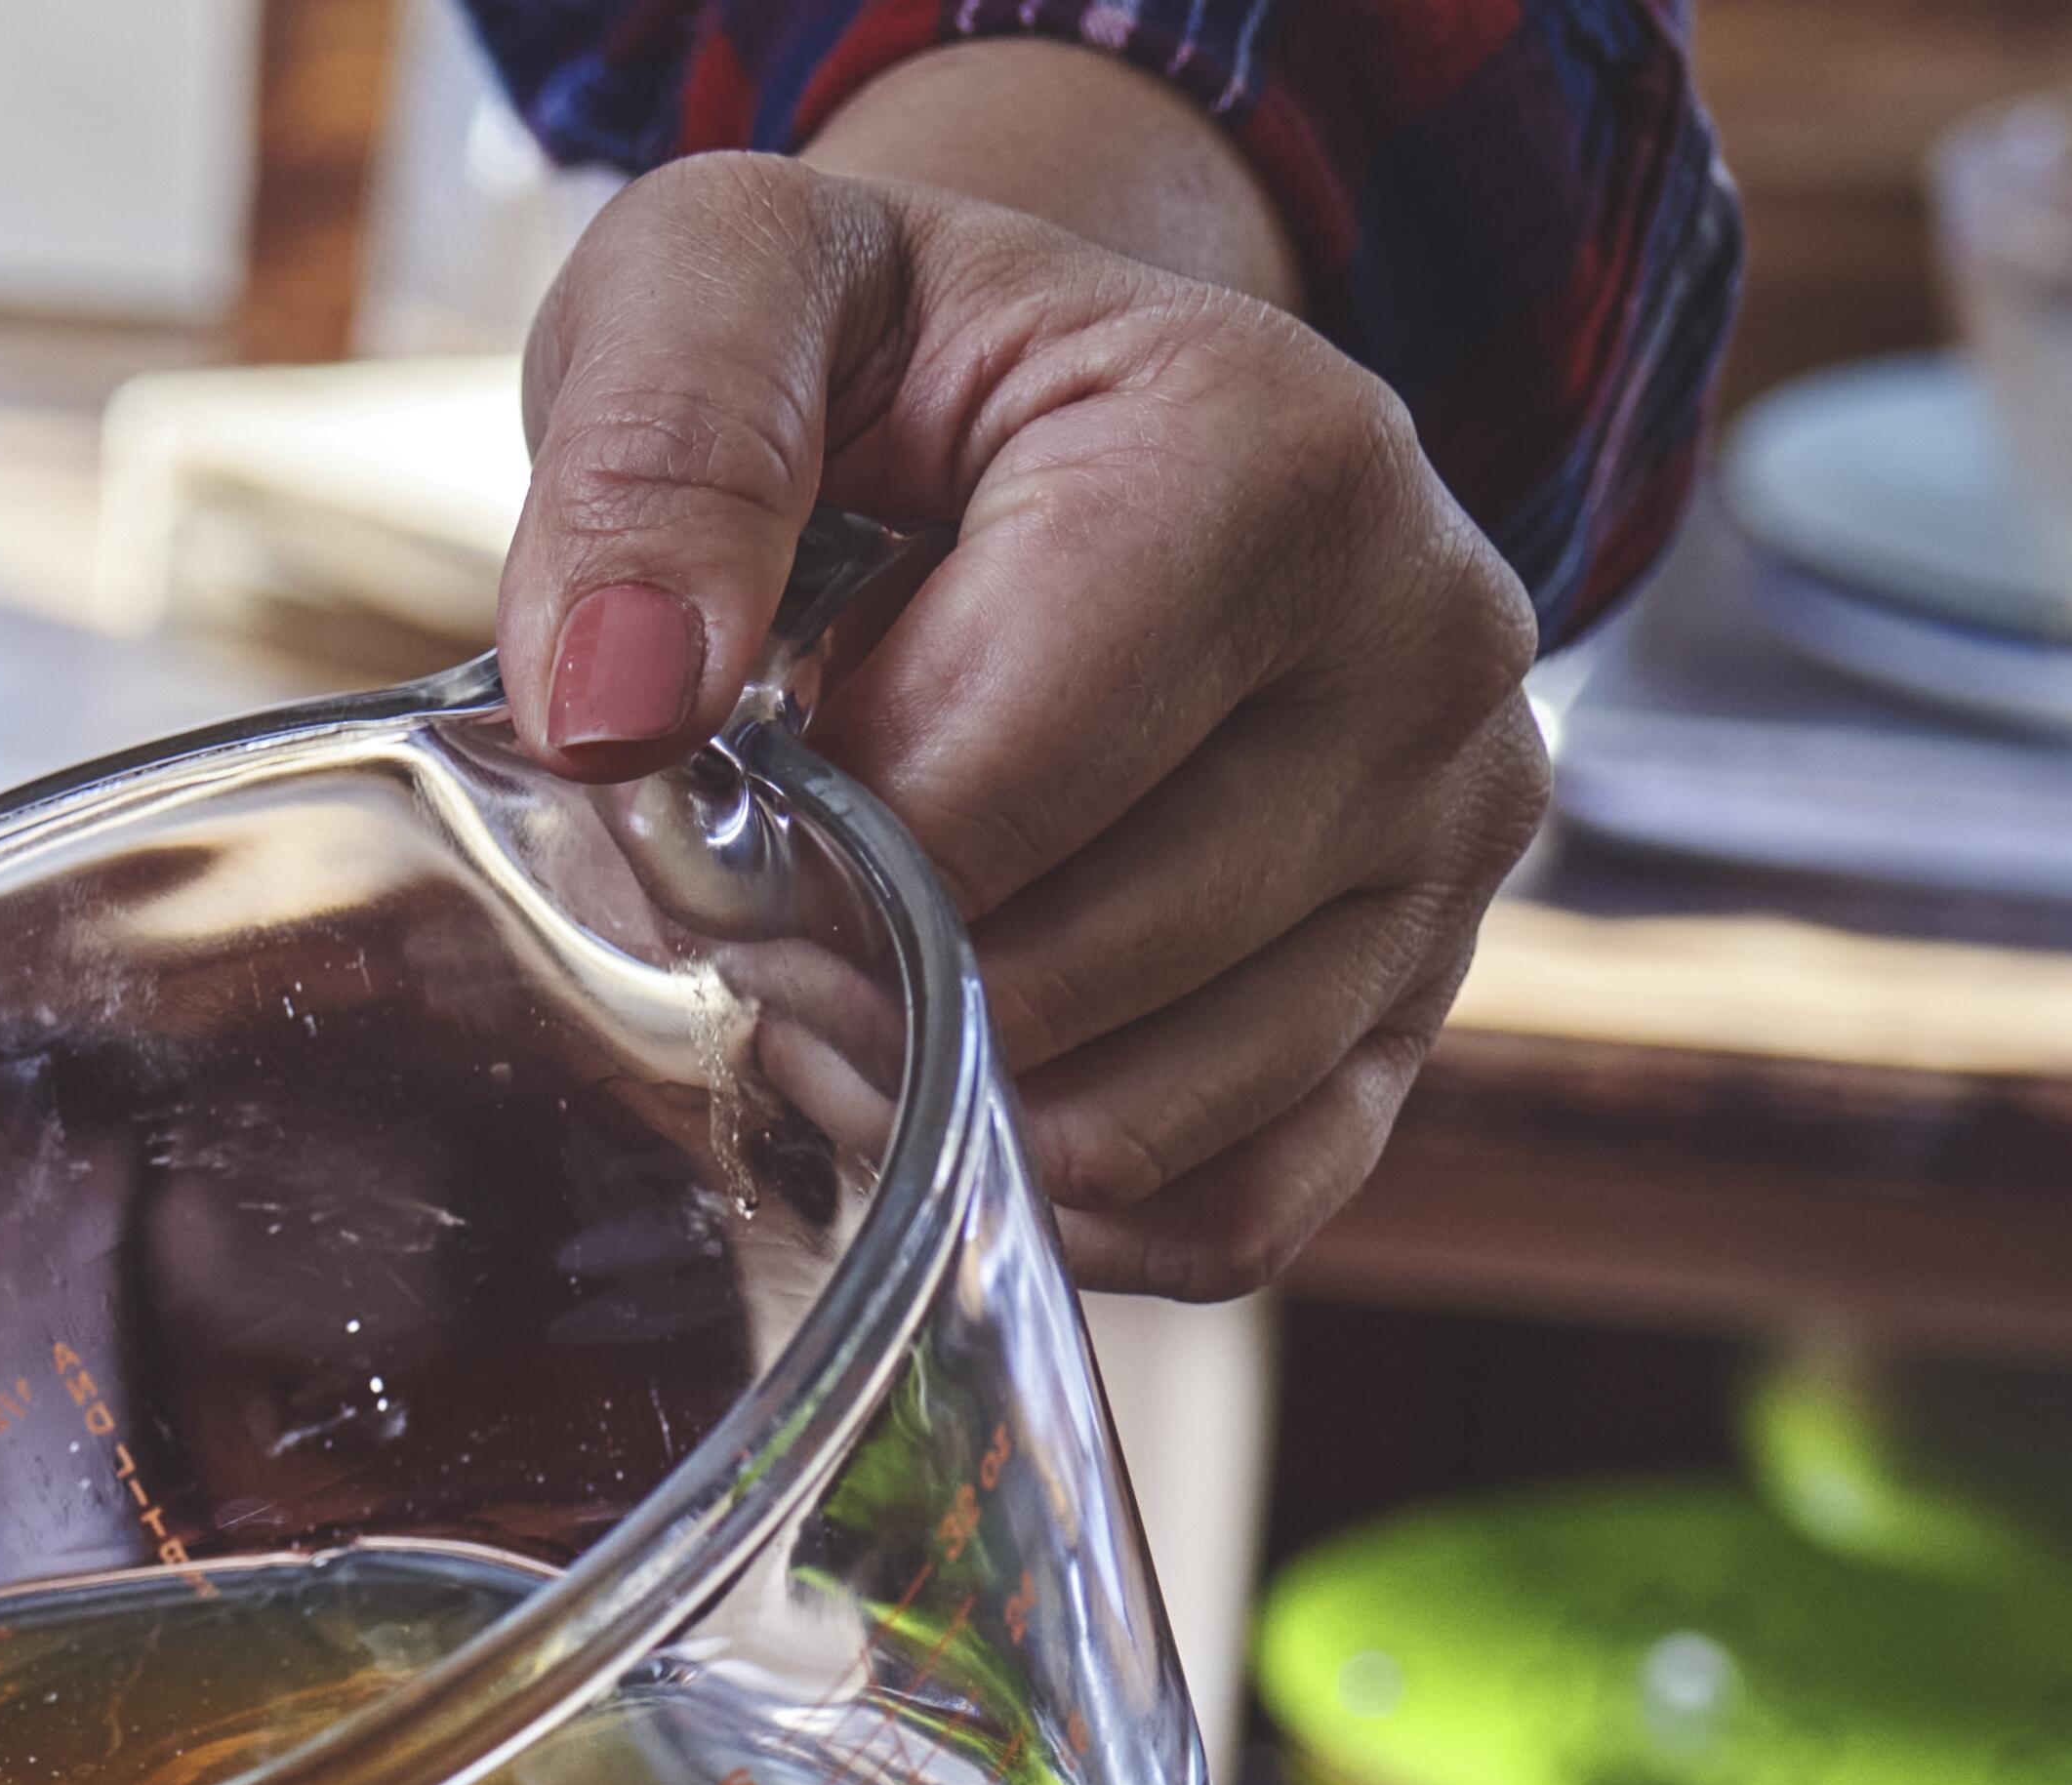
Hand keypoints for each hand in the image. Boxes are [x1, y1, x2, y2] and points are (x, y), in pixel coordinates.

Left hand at [494, 112, 1543, 1301]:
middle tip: (766, 898)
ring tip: (856, 960)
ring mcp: (1452, 832)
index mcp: (1278, 462)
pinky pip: (1243, 1209)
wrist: (1039, 401)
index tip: (714, 808)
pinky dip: (1070, 1201)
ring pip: (1149, 1118)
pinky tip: (961, 1082)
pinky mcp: (1425, 985)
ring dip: (945, 1099)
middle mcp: (1426, 649)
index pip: (982, 798)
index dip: (791, 859)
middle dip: (859, 979)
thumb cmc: (876, 356)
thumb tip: (618, 702)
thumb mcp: (727, 288)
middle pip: (1066, 973)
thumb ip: (658, 448)